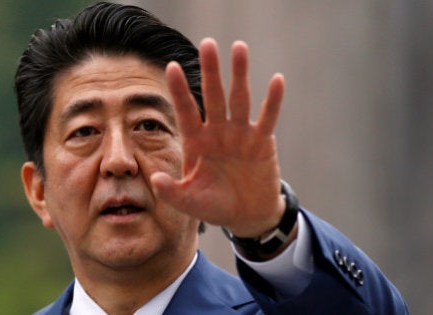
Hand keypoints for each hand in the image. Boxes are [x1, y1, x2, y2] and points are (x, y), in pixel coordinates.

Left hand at [151, 38, 285, 237]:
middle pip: (213, 96)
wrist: (245, 215)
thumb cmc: (214, 205)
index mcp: (196, 141)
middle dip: (210, 71)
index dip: (179, 90)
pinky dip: (273, 101)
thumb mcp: (188, 202)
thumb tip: (155, 180)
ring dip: (239, 74)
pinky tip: (276, 80)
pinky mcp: (262, 142)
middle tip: (207, 44)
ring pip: (239, 99)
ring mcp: (240, 134)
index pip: (186, 110)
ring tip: (238, 47)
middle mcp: (217, 131)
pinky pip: (267, 118)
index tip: (171, 66)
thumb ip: (171, 191)